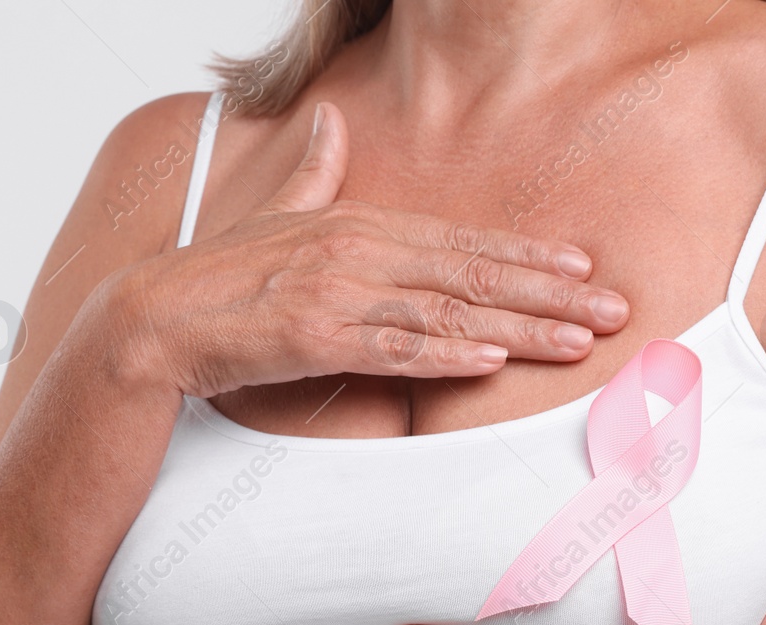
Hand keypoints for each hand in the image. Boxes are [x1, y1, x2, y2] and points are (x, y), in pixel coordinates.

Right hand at [111, 101, 630, 397]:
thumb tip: (330, 122)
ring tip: (578, 341)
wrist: (150, 320)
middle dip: (550, 292)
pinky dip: (444, 355)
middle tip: (615, 309)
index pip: (460, 240)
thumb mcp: (272, 215)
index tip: (583, 267)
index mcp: (355, 222)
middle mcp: (355, 251)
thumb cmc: (215, 276)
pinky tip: (491, 361)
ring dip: (518, 328)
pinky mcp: (310, 337)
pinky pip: (390, 348)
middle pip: (470, 272)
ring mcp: (335, 294)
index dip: (527, 255)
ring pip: (446, 312)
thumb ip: (312, 173)